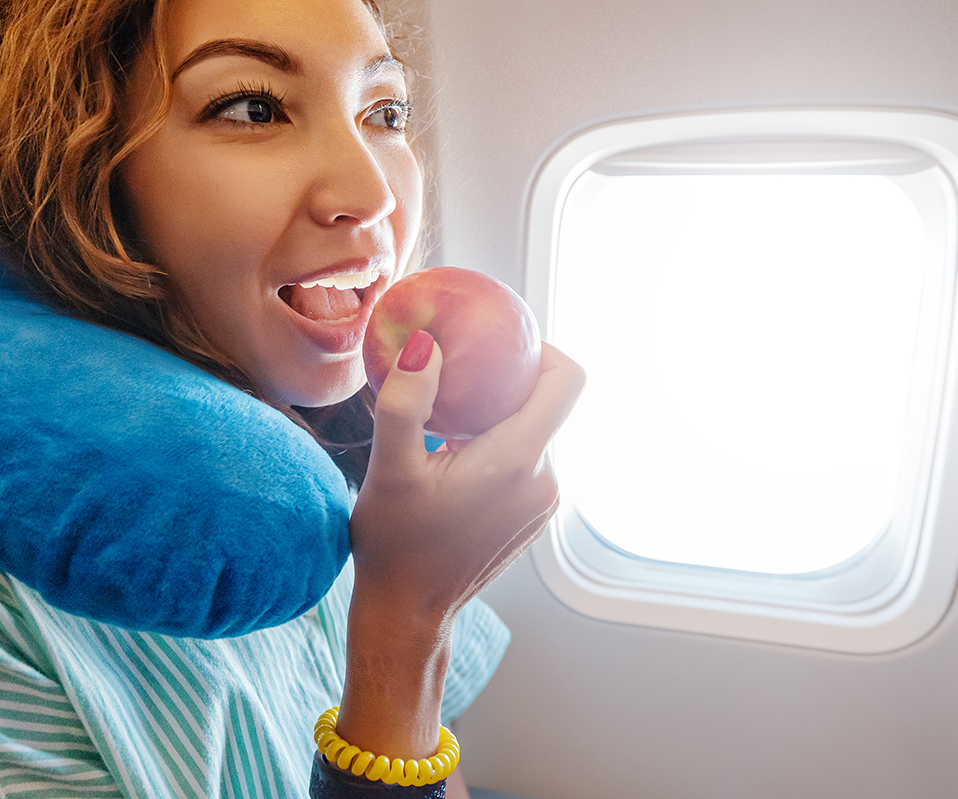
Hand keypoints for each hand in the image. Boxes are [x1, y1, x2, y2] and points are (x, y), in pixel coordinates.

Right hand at [352, 337, 585, 618]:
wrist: (408, 613)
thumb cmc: (395, 545)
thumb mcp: (390, 468)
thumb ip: (408, 402)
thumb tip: (426, 344)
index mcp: (518, 461)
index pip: (568, 380)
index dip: (542, 349)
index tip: (498, 343)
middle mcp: (545, 480)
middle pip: (549, 403)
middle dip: (509, 382)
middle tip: (459, 374)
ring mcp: (544, 502)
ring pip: (537, 432)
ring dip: (501, 416)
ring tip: (450, 418)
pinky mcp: (534, 516)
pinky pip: (529, 461)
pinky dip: (501, 446)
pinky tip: (456, 454)